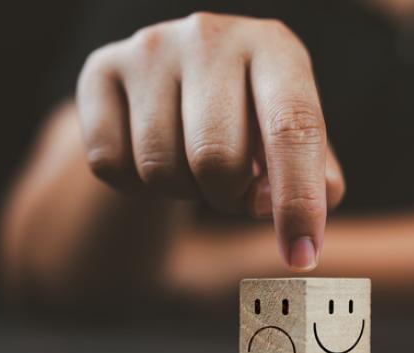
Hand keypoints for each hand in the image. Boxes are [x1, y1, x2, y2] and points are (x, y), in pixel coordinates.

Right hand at [76, 12, 344, 270]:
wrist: (179, 78)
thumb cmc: (251, 117)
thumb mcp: (294, 137)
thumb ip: (314, 179)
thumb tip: (288, 221)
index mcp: (275, 47)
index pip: (293, 128)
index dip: (299, 200)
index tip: (301, 256)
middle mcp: (211, 36)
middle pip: (216, 158)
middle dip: (228, 197)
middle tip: (232, 188)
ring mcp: (150, 48)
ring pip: (159, 167)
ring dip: (183, 190)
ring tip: (193, 163)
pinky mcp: (100, 68)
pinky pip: (110, 164)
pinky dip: (136, 186)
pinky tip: (152, 156)